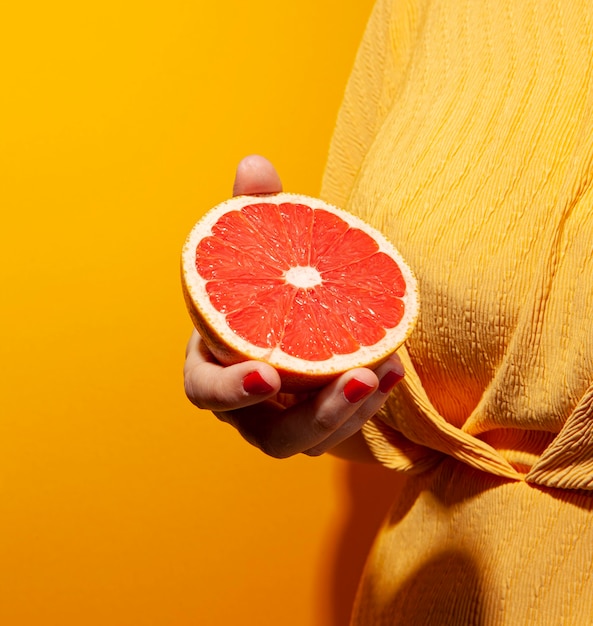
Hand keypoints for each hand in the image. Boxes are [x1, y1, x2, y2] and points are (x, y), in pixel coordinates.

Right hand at [183, 155, 404, 458]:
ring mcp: (282, 421)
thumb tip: (255, 162)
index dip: (231, 391)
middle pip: (268, 435)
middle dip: (313, 415)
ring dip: (352, 412)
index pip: (206, 392)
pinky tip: (396, 366)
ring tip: (387, 369)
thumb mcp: (259, 248)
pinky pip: (340, 426)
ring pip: (312, 439)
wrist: (284, 312)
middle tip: (355, 375)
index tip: (267, 373)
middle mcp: (246, 407)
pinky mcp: (317, 422)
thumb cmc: (264, 282)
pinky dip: (368, 402)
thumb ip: (255, 212)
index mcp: (213, 366)